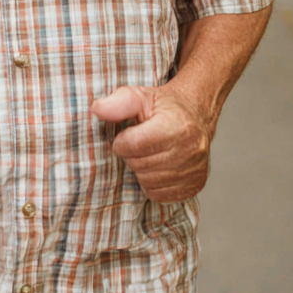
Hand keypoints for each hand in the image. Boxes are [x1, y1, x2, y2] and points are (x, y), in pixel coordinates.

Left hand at [92, 84, 210, 201]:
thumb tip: (97, 109)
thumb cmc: (164, 107)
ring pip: (149, 182)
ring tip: (147, 154)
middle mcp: (191, 149)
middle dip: (131, 155)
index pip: (135, 145)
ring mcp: (196, 170)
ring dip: (140, 170)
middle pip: (141, 165)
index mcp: (177, 126)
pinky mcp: (196, 185)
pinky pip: (161, 195)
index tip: (124, 136)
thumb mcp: (139, 96)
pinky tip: (155, 167)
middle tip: (137, 144)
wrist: (194, 116)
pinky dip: (151, 183)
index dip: (122, 142)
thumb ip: (117, 103)